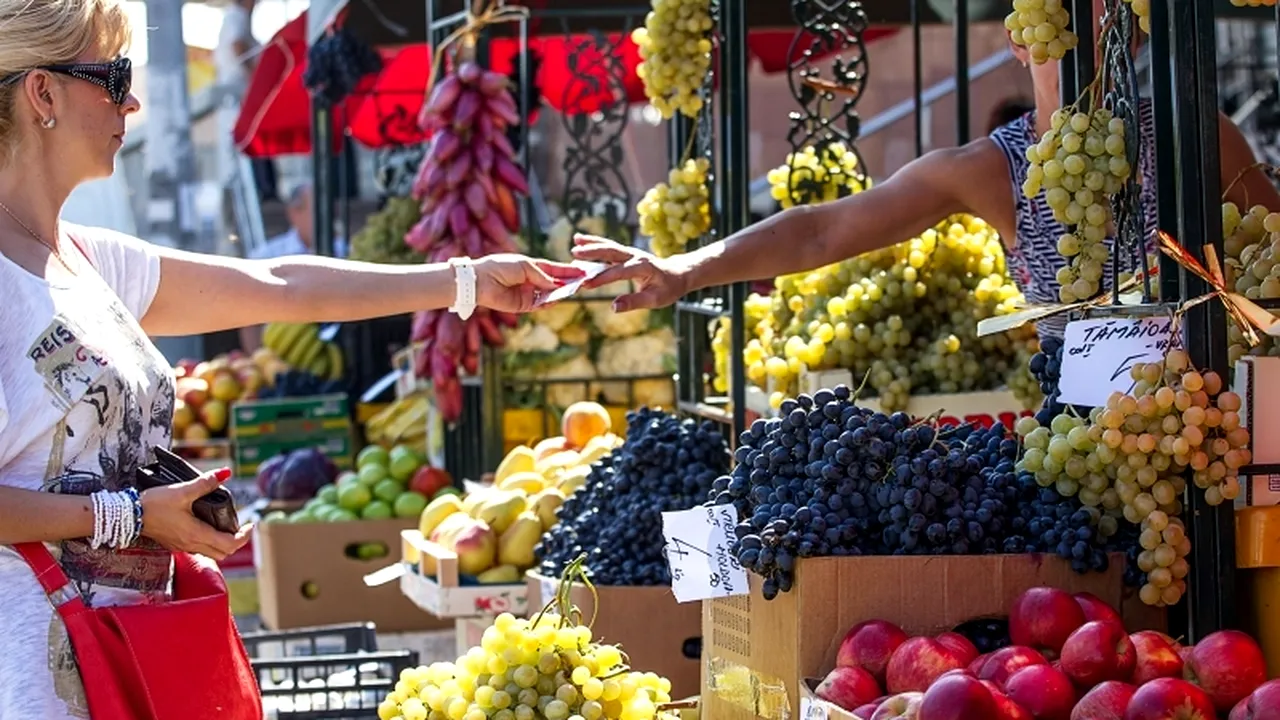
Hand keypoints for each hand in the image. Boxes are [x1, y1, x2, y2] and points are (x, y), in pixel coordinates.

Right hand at [140, 468, 251, 561]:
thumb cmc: (153, 503)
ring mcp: (182, 546)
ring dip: (223, 543)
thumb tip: (226, 473)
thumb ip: (205, 483)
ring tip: (228, 525)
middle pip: (223, 553)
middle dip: (237, 541)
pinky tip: (208, 526)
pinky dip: (210, 542)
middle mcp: (191, 544)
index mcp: (196, 534)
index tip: (250, 524)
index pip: (229, 545)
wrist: (127, 515)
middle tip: (242, 526)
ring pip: (211, 553)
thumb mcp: (182, 491)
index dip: (244, 536)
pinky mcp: (174, 544)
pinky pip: (199, 549)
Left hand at [473, 254, 584, 312]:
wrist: (480, 281)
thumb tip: (555, 284)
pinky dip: (548, 303)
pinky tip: (557, 299)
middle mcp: (531, 280)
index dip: (567, 270)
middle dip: (567, 283)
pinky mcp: (522, 305)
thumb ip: (541, 275)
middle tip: (582, 283)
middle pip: (554, 283)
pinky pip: (539, 305)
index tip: (582, 272)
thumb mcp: (524, 265)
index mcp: (531, 267)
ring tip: (572, 291)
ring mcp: (528, 293)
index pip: (554, 269)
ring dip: (560, 293)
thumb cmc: (500, 267)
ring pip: (549, 295)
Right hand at [571, 234, 690, 310]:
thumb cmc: (668, 288)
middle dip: (593, 252)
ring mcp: (631, 252)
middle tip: (575, 253)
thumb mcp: (655, 300)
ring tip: (575, 240)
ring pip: (609, 245)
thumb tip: (613, 307)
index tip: (586, 284)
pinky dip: (596, 243)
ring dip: (592, 242)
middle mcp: (636, 256)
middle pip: (612, 251)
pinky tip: (581, 240)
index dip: (602, 278)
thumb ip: (634, 302)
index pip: (619, 272)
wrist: (678, 274)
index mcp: (643, 267)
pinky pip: (609, 247)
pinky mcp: (627, 253)